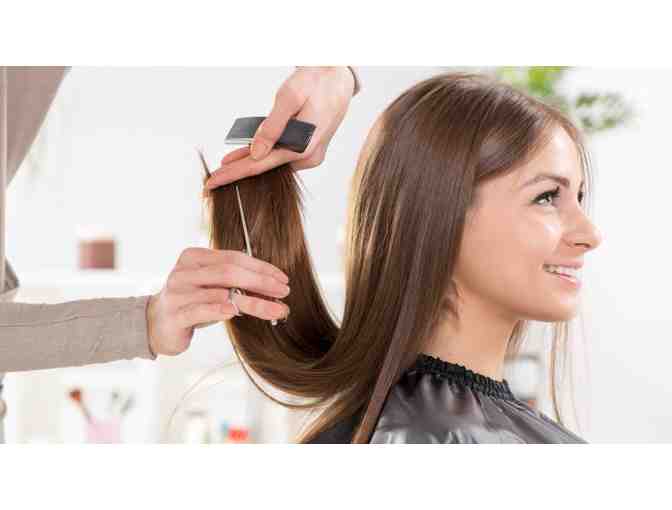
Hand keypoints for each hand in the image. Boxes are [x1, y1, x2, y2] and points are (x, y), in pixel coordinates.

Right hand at [146, 247, 290, 355]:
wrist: (154, 325)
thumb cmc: (191, 303)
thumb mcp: (213, 288)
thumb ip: (236, 283)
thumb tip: (274, 287)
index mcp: (194, 257)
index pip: (234, 257)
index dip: (261, 267)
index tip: (282, 279)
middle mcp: (184, 271)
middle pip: (230, 272)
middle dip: (261, 282)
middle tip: (284, 292)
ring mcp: (177, 292)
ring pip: (221, 293)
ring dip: (254, 302)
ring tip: (276, 310)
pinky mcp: (175, 314)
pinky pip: (201, 309)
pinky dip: (221, 310)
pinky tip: (236, 312)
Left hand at [204, 66, 354, 189]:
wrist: (339, 76)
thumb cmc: (315, 81)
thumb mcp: (289, 97)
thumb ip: (271, 127)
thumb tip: (255, 153)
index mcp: (303, 147)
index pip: (261, 166)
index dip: (234, 174)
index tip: (212, 182)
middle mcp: (309, 157)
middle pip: (266, 169)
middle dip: (239, 173)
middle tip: (213, 181)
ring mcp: (311, 155)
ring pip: (274, 162)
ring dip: (251, 163)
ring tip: (225, 167)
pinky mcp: (310, 149)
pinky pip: (282, 155)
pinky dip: (265, 154)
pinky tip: (247, 155)